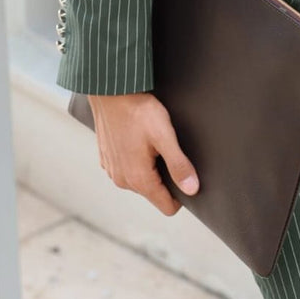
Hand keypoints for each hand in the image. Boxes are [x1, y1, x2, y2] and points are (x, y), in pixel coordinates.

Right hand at [87, 91, 198, 216]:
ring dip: (150, 167)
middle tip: (167, 150)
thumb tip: (192, 189)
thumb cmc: (137, 110)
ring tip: (151, 143)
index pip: (167, 207)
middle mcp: (122, 180)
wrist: (110, 91)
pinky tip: (138, 140)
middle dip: (165, 178)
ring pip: (142, 182)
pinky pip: (129, 169)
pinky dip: (136, 160)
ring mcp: (112, 171)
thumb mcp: (164, 136)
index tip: (184, 174)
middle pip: (155, 193)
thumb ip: (179, 165)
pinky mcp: (107, 160)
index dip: (181, 196)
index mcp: (138, 179)